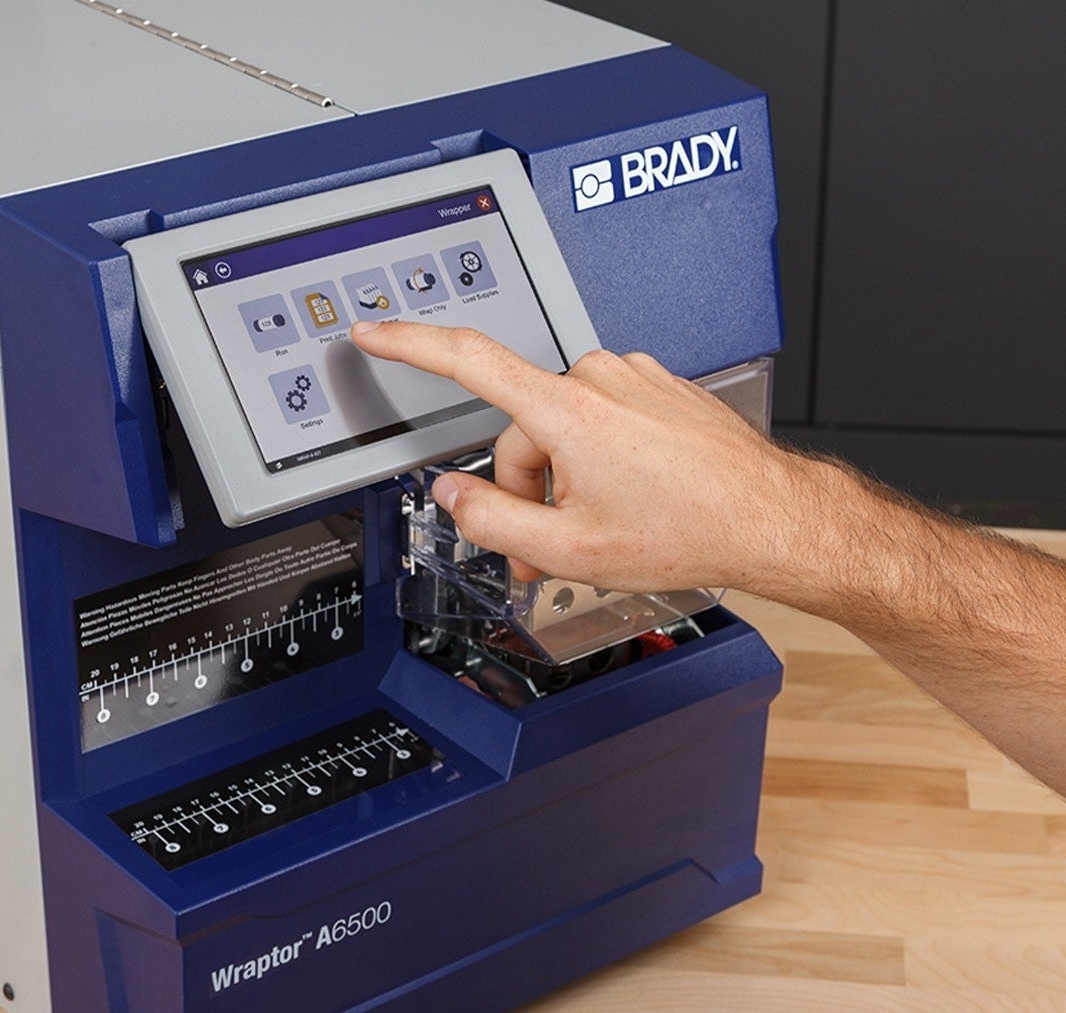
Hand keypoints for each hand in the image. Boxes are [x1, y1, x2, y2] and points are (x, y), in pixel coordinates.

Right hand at [350, 319, 798, 593]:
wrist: (768, 517)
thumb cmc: (689, 528)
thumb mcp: (571, 549)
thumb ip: (491, 518)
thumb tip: (453, 494)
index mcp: (567, 411)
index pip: (467, 359)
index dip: (410, 343)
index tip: (375, 332)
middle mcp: (598, 378)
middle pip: (521, 429)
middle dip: (524, 489)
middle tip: (542, 546)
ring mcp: (632, 378)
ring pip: (562, 427)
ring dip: (563, 477)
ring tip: (597, 527)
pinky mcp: (656, 386)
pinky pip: (602, 417)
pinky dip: (598, 458)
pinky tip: (628, 498)